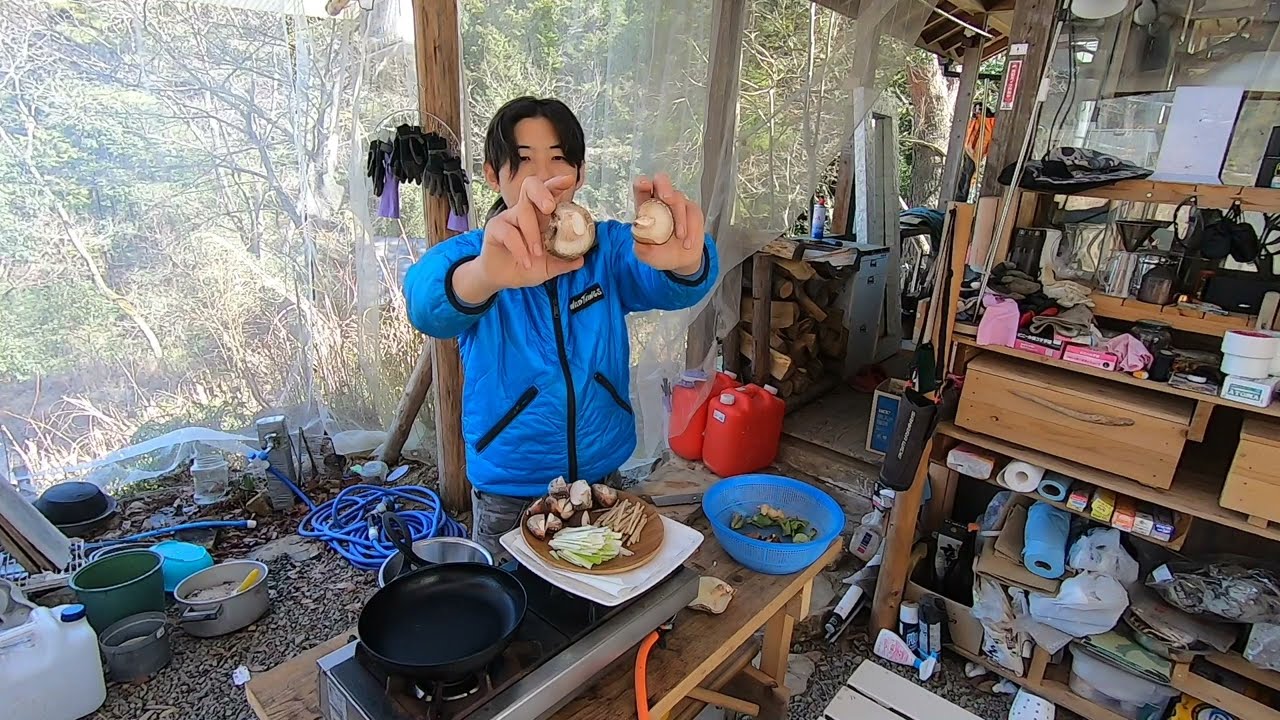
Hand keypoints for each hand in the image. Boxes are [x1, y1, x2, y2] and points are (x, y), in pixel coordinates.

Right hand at [453, 175, 582, 302]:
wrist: (502, 278)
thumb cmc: (526, 266)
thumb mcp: (549, 267)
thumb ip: (564, 262)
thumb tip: (581, 259)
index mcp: (540, 215)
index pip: (549, 192)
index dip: (557, 184)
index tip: (568, 180)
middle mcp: (524, 211)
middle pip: (531, 186)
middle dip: (542, 193)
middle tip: (549, 207)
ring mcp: (509, 217)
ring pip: (522, 211)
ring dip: (532, 233)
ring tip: (537, 254)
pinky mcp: (495, 228)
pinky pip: (509, 232)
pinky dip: (520, 249)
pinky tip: (525, 262)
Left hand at [631, 173, 704, 275]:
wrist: (678, 262)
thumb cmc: (658, 252)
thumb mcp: (645, 253)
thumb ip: (641, 244)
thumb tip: (639, 234)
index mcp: (644, 205)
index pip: (641, 188)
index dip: (642, 183)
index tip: (644, 185)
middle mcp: (661, 200)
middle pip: (661, 181)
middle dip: (664, 186)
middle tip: (666, 197)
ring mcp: (677, 204)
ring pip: (679, 199)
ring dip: (680, 218)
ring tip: (679, 237)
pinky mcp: (692, 211)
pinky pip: (693, 213)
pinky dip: (692, 229)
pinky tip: (687, 243)